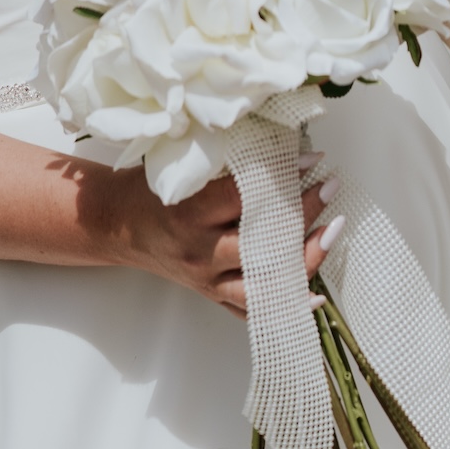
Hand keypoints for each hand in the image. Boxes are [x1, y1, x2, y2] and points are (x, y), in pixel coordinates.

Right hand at [114, 157, 341, 313]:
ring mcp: (206, 279)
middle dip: (303, 215)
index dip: (283, 178)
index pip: (245, 197)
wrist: (117, 225)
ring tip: (332, 231)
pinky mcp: (210, 295)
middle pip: (262, 243)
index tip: (312, 157)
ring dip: (304, 259)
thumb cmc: (148, 188)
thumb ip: (223, 159)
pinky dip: (285, 304)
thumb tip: (275, 138)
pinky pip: (252, 310)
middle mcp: (199, 253)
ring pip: (264, 283)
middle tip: (330, 188)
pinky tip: (314, 295)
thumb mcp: (178, 166)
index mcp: (188, 214)